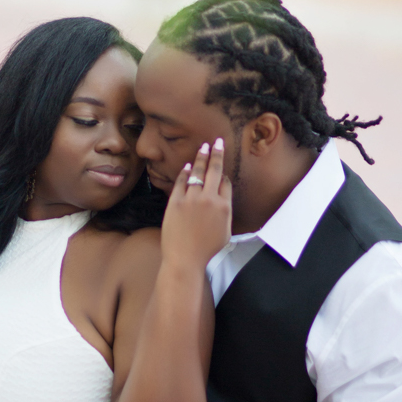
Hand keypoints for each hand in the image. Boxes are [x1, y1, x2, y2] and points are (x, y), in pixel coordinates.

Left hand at [161, 138, 231, 268]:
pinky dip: (184, 173)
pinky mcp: (175, 202)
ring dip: (201, 158)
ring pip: (197, 172)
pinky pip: (181, 182)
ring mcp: (191, 199)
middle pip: (214, 170)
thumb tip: (224, 198)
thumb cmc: (206, 251)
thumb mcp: (225, 232)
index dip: (224, 176)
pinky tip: (186, 166)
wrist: (185, 260)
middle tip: (217, 141)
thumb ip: (226, 213)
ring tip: (203, 147)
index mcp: (224, 207)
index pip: (225, 183)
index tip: (222, 171)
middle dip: (217, 153)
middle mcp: (209, 199)